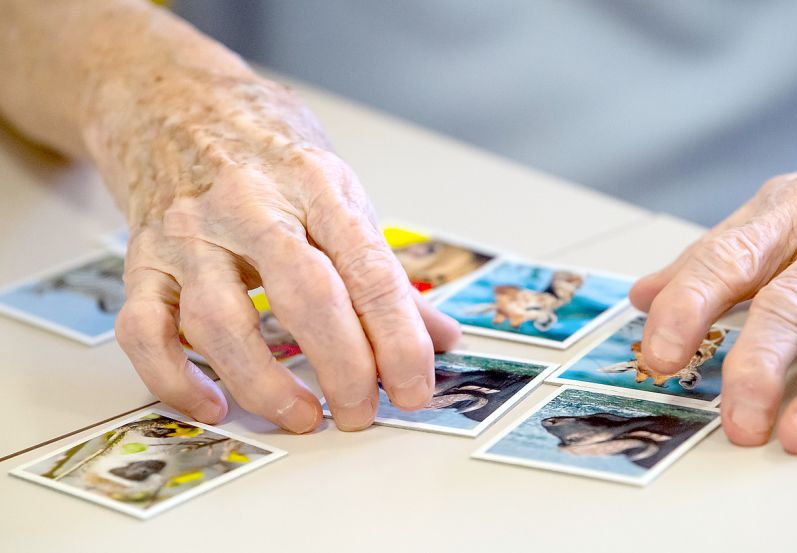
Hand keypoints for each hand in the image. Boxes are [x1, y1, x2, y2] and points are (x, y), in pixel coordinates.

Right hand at [90, 69, 459, 432]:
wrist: (171, 101)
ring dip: (265, 384)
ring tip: (304, 417)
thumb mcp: (337, 190)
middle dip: (343, 366)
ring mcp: (189, 235)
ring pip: (220, 322)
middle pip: (305, 296)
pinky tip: (214, 405)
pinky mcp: (142, 261)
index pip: (369, 271)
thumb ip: (382, 268)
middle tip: (363, 413)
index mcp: (315, 186)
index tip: (414, 388)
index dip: (398, 339)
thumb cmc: (265, 150)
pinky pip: (144, 331)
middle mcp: (250, 207)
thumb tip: (439, 336)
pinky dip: (175, 379)